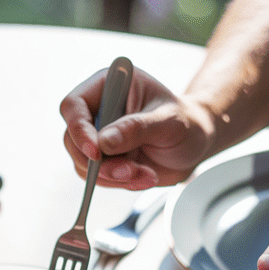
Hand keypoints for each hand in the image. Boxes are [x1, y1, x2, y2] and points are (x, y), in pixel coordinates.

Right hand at [60, 66, 215, 189]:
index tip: (96, 153)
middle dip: (100, 162)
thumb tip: (103, 143)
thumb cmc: (186, 123)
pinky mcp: (104, 161)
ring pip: (84, 164)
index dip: (79, 130)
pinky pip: (97, 179)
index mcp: (109, 86)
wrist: (196, 144)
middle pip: (72, 139)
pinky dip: (119, 183)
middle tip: (129, 171)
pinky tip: (143, 177)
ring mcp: (98, 138)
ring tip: (145, 174)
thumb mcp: (167, 121)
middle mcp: (98, 111)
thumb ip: (136, 129)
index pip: (74, 105)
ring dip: (113, 176)